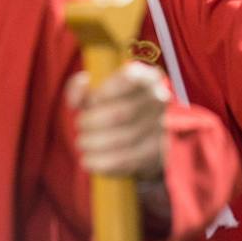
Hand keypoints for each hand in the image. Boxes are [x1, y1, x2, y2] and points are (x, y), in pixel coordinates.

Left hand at [66, 61, 169, 178]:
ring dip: (94, 143)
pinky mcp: (155, 153)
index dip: (104, 91)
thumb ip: (83, 88)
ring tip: (83, 142)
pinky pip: (124, 161)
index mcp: (147, 79)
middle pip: (121, 113)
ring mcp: (160, 128)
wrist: (141, 135)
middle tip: (81, 125)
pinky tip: (89, 159)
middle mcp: (158, 100)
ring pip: (122, 139)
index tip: (91, 100)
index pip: (129, 78)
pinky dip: (100, 162)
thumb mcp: (98, 93)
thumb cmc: (113, 107)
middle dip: (92, 121)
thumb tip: (81, 85)